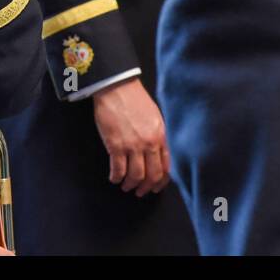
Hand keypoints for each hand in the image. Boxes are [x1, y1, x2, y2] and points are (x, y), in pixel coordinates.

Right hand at [92, 78, 170, 196]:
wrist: (117, 87)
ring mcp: (132, 145)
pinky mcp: (115, 145)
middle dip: (146, 188)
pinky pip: (118, 170)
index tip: (155, 187)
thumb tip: (157, 154)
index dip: (160, 182)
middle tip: (139, 192)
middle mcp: (149, 143)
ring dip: (130, 185)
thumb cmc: (135, 99)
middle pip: (151, 175)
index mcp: (161, 136)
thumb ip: (157, 135)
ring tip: (125, 186)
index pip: (166, 167)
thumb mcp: (155, 117)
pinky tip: (114, 178)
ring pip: (135, 176)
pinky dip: (116, 178)